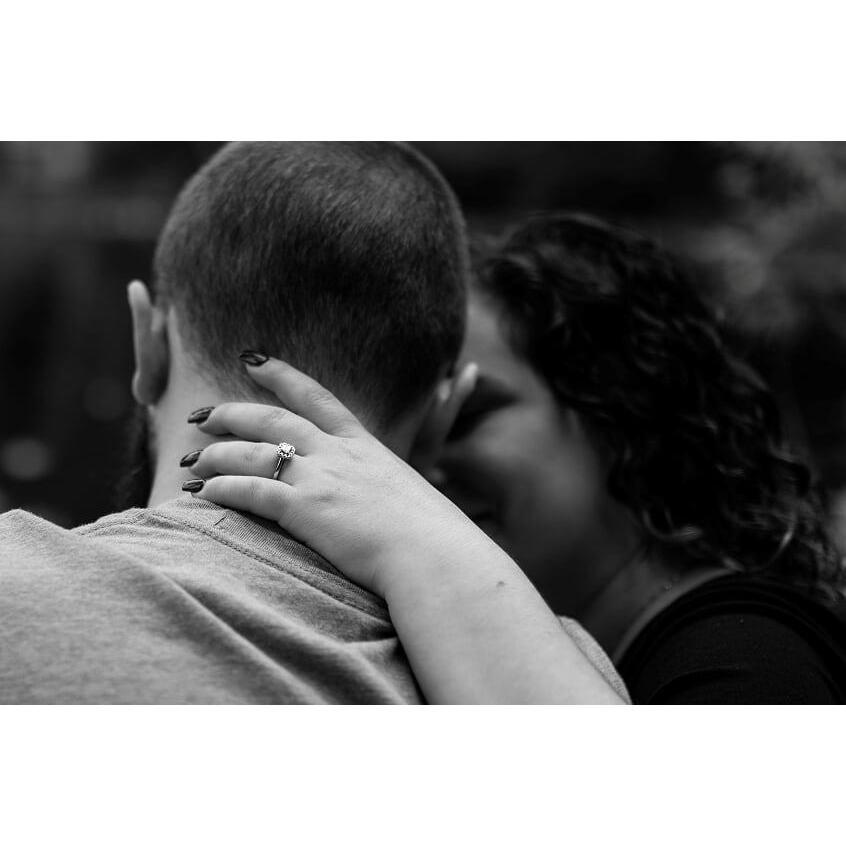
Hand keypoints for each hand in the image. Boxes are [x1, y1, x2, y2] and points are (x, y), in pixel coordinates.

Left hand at [185, 356, 488, 597]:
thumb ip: (379, 486)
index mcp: (362, 443)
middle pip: (272, 420)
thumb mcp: (405, 493)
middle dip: (230, 413)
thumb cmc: (429, 534)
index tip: (251, 360)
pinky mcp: (306, 510)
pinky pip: (250, 492)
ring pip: (252, 453)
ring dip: (215, 455)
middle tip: (199, 414)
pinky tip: (199, 495)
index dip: (280, 375)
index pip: (316, 396)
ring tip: (189, 461)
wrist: (434, 555)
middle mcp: (337, 453)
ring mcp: (320, 478)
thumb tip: (374, 497)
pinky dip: (221, 490)